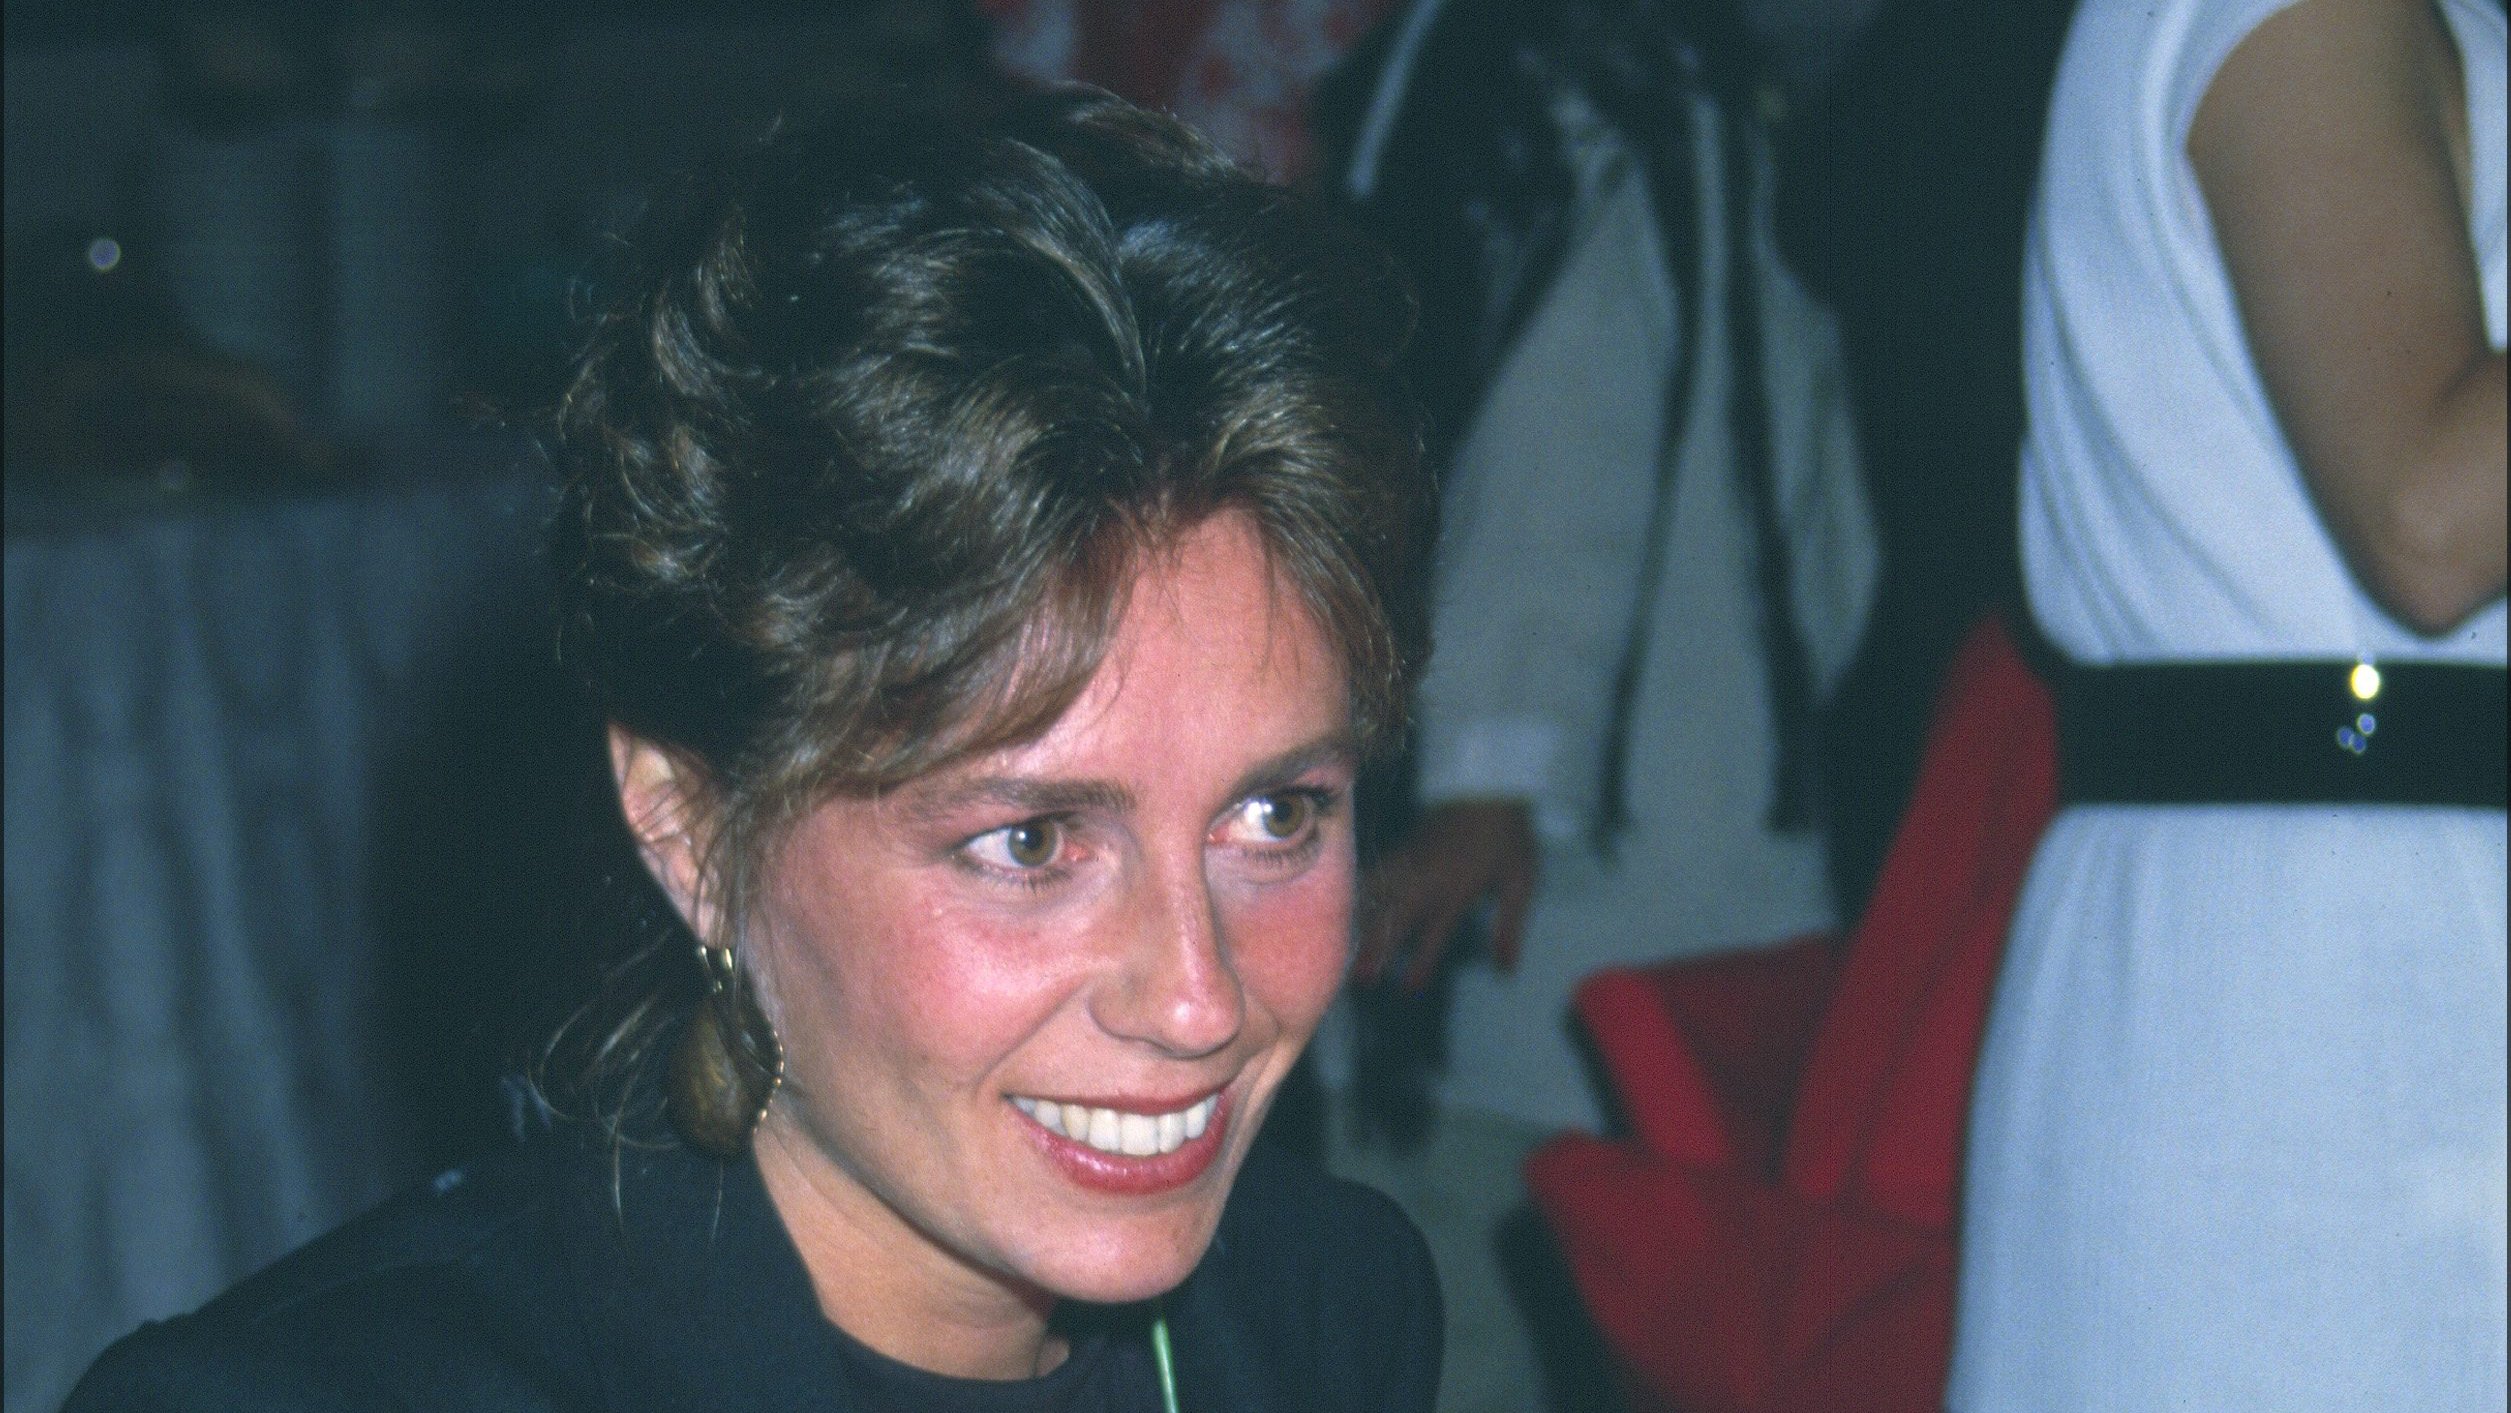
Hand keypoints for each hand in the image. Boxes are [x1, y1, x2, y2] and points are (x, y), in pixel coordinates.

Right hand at [1358, 799, 1538, 990]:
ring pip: (1381, 897)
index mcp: (1458, 890)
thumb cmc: (1508, 835)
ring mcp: (1413, 861)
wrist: (1488, 783)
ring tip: (1345, 949)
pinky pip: (1377, 873)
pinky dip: (1360, 893)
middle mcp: (1430, 879)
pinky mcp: (1405, 848)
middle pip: (1398, 918)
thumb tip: (1507, 969)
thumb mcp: (1521, 881)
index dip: (1421, 961)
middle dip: (1378, 949)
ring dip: (1363, 924)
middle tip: (1361, 979)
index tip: (1407, 987)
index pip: (1436, 932)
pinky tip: (1346, 908)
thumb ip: (1510, 927)